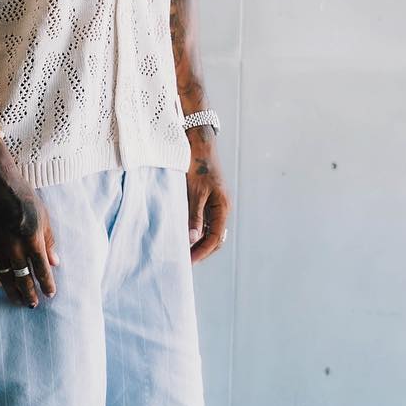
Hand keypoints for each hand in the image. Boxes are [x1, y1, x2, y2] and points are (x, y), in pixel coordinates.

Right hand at [0, 146, 58, 306]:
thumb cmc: (21, 193)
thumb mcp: (42, 214)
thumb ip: (48, 240)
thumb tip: (54, 262)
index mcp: (33, 239)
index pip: (42, 270)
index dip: (47, 285)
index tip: (50, 294)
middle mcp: (15, 246)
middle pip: (24, 278)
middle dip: (30, 294)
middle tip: (33, 305)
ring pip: (5, 277)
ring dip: (12, 291)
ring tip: (17, 301)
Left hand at [187, 133, 230, 264]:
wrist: (198, 144)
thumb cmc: (197, 165)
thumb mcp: (194, 192)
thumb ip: (194, 216)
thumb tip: (193, 239)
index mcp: (223, 207)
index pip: (215, 239)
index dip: (201, 252)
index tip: (187, 262)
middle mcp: (222, 208)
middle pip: (215, 238)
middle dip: (201, 251)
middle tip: (184, 261)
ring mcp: (215, 204)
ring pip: (209, 231)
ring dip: (198, 242)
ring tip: (182, 251)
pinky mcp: (207, 199)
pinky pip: (204, 221)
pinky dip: (195, 230)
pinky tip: (183, 234)